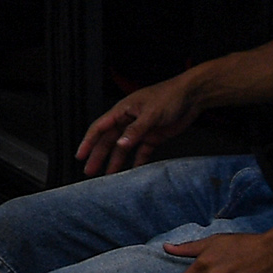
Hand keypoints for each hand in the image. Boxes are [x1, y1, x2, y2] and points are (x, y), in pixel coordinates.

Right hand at [76, 74, 200, 174]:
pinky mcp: (154, 136)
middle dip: (99, 156)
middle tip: (90, 171)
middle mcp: (128, 121)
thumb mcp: (151, 113)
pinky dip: (138, 161)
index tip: (80, 156)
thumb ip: (135, 130)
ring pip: (124, 148)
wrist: (192, 96)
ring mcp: (140, 130)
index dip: (88, 142)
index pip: (99, 128)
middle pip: (109, 141)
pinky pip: (142, 152)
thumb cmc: (169, 97)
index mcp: (122, 111)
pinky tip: (134, 171)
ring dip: (116, 161)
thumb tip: (120, 145)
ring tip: (109, 176)